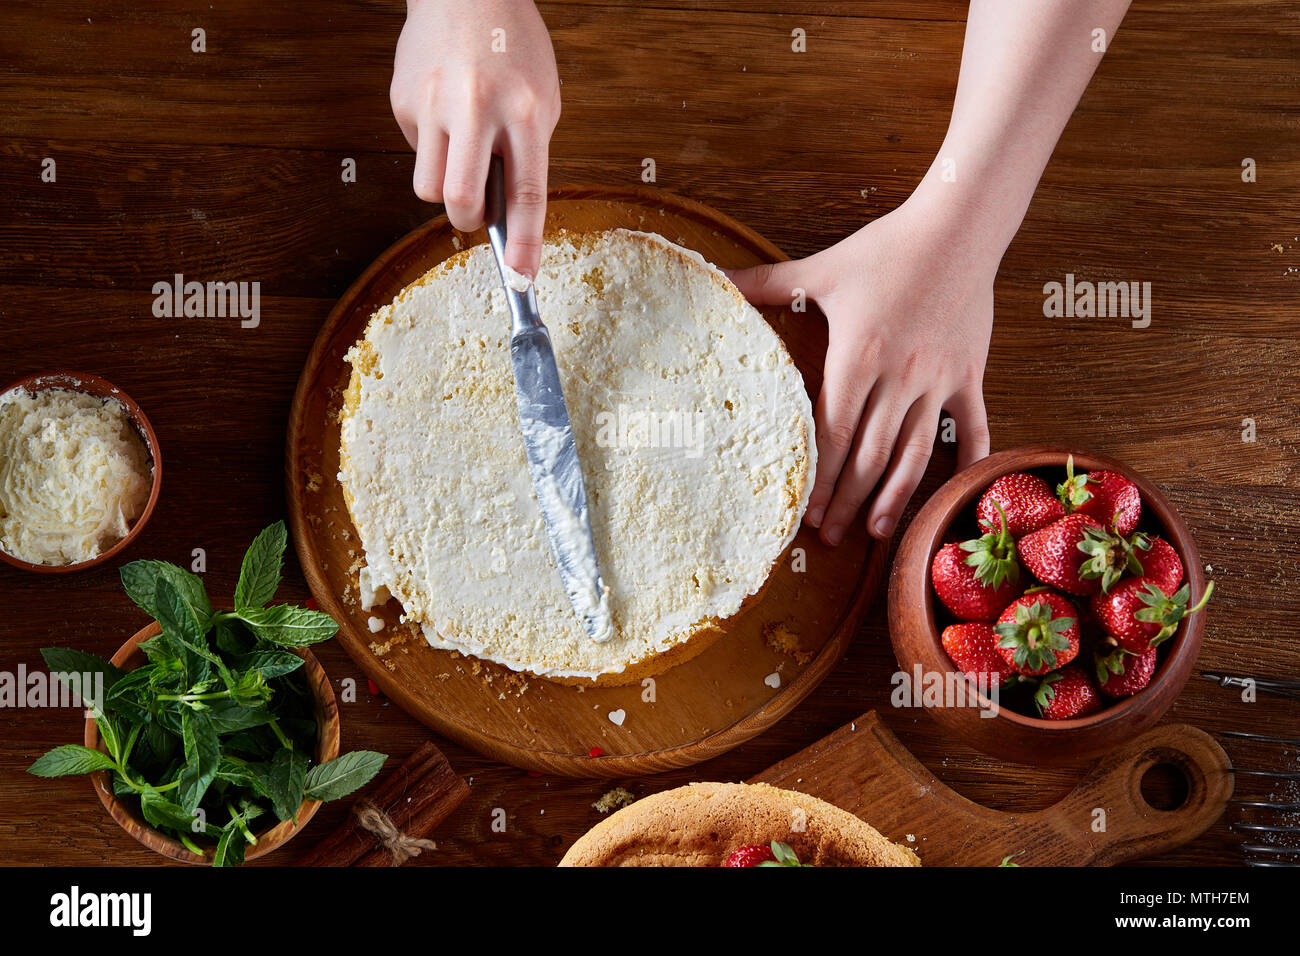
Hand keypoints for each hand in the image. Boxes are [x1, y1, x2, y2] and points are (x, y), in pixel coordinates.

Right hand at [390, 0, 560, 277]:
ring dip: (446, 185)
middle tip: (475, 210)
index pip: (526, 193)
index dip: (523, 243)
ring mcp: (434, 103)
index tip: (521, 277)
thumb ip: (527, 154)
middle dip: (467, 220)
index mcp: (526, 111)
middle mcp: (478, 108)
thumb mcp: (543, 98)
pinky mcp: (403, 100)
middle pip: (461, 200)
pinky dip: (431, 146)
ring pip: (429, 187)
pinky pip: (415, 151)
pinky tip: (444, 112)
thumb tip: (507, 213)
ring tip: (460, 150)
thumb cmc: (512, 46)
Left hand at [729, 187, 995, 545]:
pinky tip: (953, 496)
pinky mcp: (969, 375)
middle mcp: (898, 378)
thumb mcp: (820, 268)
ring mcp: (937, 381)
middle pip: (868, 456)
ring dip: (894, 498)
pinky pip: (971, 429)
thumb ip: (765, 282)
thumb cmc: (884, 249)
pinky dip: (966, 463)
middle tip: (831, 537)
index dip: (819, 479)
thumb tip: (714, 277)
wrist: (958, 227)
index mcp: (856, 357)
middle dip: (847, 501)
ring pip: (914, 454)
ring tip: (877, 533)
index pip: (832, 433)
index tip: (806, 513)